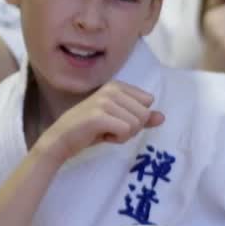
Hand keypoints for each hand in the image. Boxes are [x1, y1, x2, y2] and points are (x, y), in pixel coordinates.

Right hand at [37, 80, 163, 165]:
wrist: (61, 139)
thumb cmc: (90, 130)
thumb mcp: (119, 121)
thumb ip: (141, 118)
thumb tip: (162, 117)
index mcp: (117, 86)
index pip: (148, 101)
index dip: (136, 117)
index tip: (116, 120)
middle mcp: (111, 89)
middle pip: (144, 113)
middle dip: (131, 128)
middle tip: (110, 128)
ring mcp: (105, 101)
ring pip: (136, 123)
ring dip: (123, 135)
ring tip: (105, 132)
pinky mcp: (99, 116)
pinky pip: (126, 131)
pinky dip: (117, 139)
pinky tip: (102, 136)